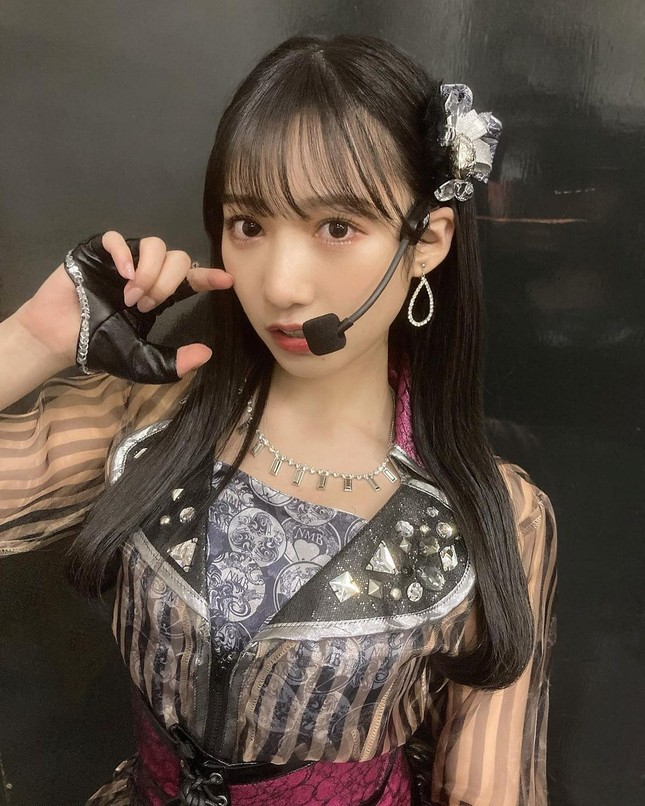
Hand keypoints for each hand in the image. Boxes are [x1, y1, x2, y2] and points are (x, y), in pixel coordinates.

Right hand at [19, 231, 232, 382]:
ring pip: (155, 245)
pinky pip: (118, 238)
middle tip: (145, 305)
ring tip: (132, 295)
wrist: (60, 339)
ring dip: (150, 271)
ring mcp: (123, 260)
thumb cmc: (99, 346)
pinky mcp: (98, 251)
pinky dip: (126, 254)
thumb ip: (173, 362)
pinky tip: (124, 273)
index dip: (209, 278)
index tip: (227, 281)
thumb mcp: (143, 362)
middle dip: (167, 283)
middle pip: (177, 258)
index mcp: (160, 295)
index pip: (191, 280)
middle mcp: (146, 273)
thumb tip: (206, 354)